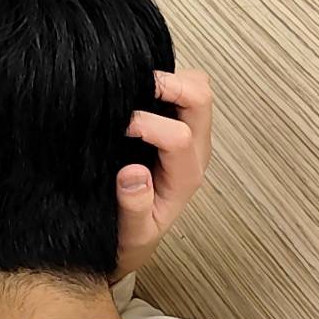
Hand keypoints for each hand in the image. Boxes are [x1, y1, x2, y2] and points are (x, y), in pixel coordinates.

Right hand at [113, 70, 213, 281]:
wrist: (133, 238)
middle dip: (168, 85)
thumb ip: (133, 208)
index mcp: (184, 177)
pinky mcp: (176, 125)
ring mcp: (189, 135)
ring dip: (168, 80)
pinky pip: (181, 89)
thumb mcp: (130, 234)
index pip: (178, 137)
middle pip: (200, 99)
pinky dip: (161, 81)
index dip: (145, 125)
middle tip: (131, 86)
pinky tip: (134, 91)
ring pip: (196, 87)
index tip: (117, 128)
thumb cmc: (130, 234)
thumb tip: (132, 174)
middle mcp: (194, 151)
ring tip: (133, 88)